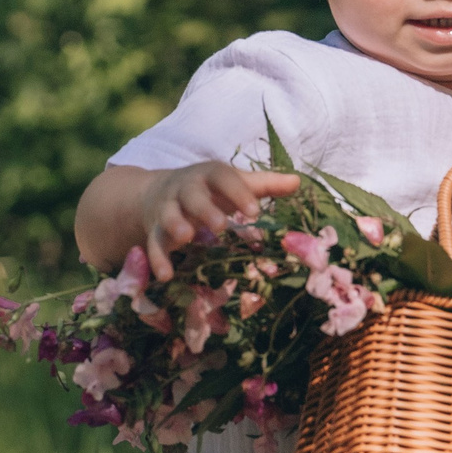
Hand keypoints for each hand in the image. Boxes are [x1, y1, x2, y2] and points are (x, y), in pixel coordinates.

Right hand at [124, 162, 301, 279]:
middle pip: (192, 195)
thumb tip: (298, 182)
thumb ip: (264, 185)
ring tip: (186, 238)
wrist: (158, 191)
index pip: (223, 178)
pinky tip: (165, 276)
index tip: (254, 211)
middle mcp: (185, 189)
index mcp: (209, 176)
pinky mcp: (154, 230)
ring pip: (168, 215)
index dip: (237, 192)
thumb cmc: (208, 189)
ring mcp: (167, 209)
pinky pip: (153, 243)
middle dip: (205, 208)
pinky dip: (157, 258)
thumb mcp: (233, 183)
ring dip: (175, 225)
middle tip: (221, 225)